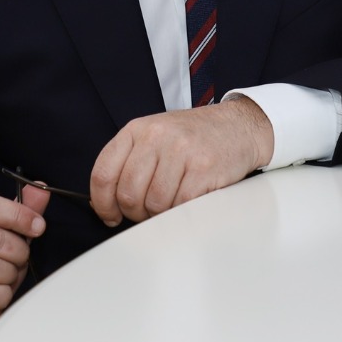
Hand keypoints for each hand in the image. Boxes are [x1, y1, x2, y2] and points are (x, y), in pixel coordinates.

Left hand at [90, 96, 273, 226]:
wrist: (238, 126)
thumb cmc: (193, 137)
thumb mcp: (155, 136)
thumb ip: (130, 162)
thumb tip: (106, 204)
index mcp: (137, 129)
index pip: (104, 172)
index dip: (102, 203)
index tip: (110, 215)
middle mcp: (156, 136)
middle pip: (127, 194)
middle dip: (135, 212)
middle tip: (148, 211)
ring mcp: (180, 151)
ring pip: (153, 204)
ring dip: (160, 214)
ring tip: (171, 203)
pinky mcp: (203, 169)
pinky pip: (180, 206)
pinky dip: (181, 212)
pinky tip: (187, 201)